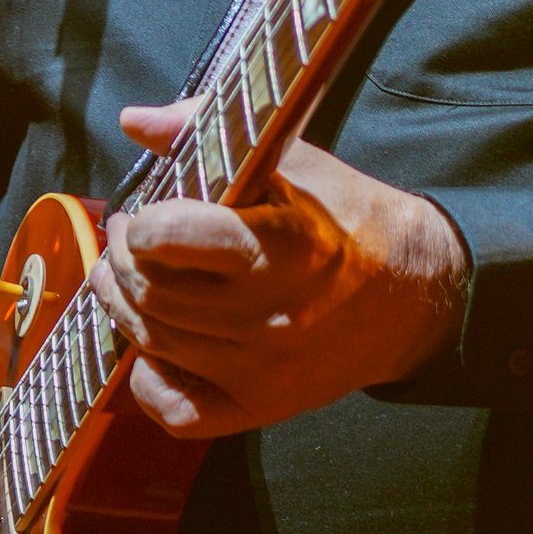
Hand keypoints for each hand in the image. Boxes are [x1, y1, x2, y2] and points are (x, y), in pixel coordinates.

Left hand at [91, 102, 467, 439]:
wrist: (411, 295)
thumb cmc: (346, 218)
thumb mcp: (292, 161)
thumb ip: (209, 131)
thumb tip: (135, 121)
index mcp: (284, 245)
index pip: (170, 238)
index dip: (142, 223)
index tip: (145, 213)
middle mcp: (272, 314)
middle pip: (151, 291)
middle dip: (122, 258)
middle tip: (128, 238)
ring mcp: (265, 367)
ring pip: (153, 341)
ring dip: (124, 304)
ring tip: (131, 275)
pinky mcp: (263, 405)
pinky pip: (176, 412)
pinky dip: (148, 380)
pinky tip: (153, 348)